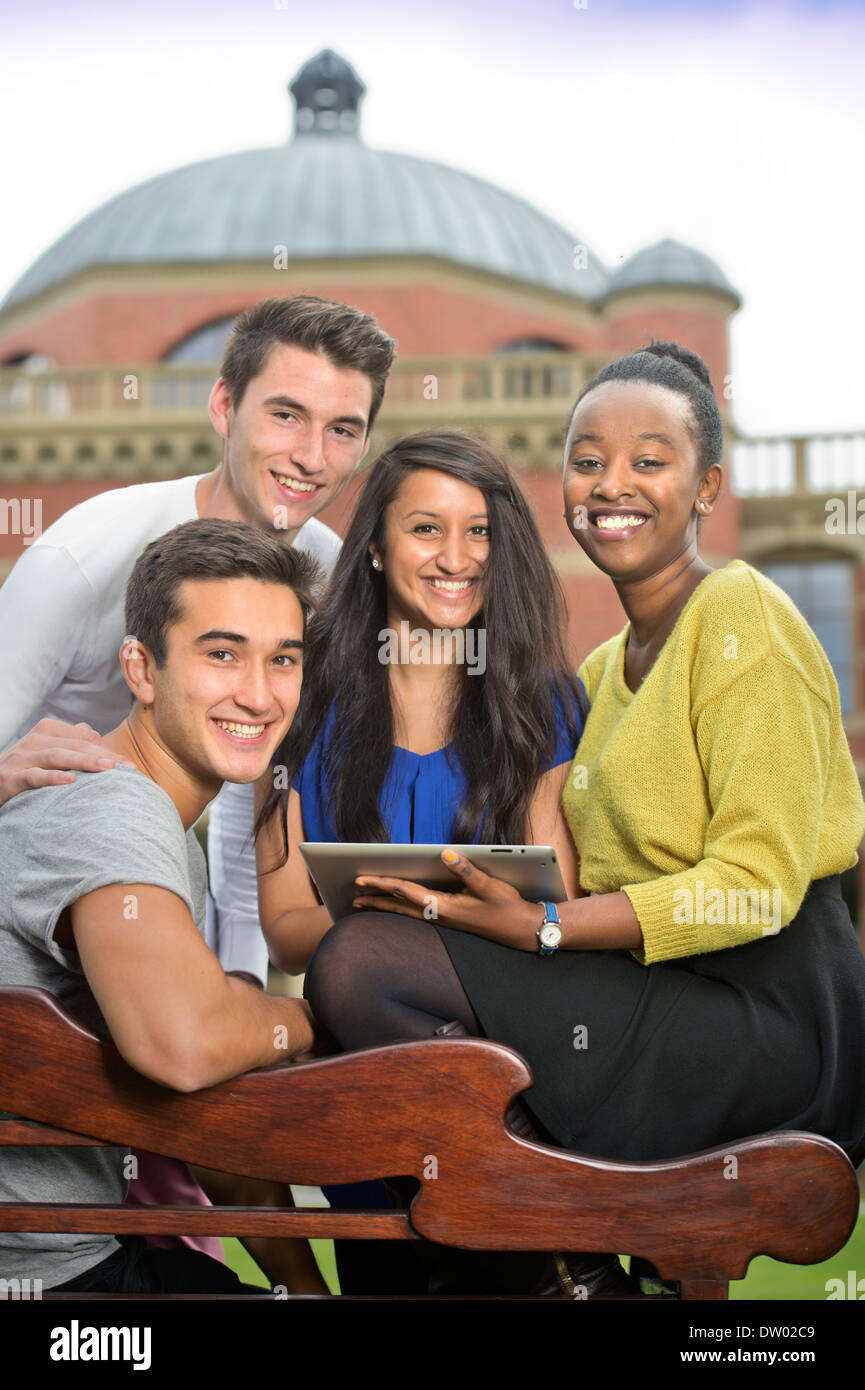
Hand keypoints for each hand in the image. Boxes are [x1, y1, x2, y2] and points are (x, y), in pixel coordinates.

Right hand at [0, 719, 135, 808]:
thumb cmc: (24, 769)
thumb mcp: (47, 752)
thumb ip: (71, 743)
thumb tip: (96, 736)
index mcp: (48, 730)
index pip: (84, 737)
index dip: (108, 750)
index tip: (130, 765)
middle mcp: (35, 740)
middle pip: (76, 745)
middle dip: (104, 756)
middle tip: (128, 768)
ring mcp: (21, 758)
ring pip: (57, 756)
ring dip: (84, 762)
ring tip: (108, 769)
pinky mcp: (9, 778)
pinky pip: (33, 776)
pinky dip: (52, 777)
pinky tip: (70, 781)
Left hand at [352, 849, 544, 950]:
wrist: (523, 931)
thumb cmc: (507, 908)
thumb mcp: (488, 885)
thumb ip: (465, 869)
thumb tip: (444, 853)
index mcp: (445, 907)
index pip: (406, 892)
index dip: (383, 883)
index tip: (362, 879)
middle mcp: (441, 916)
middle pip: (400, 906)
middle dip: (376, 899)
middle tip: (354, 895)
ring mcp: (445, 921)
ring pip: (407, 913)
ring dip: (386, 907)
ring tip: (366, 903)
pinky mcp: (451, 921)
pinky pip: (417, 915)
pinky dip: (401, 910)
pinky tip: (397, 907)